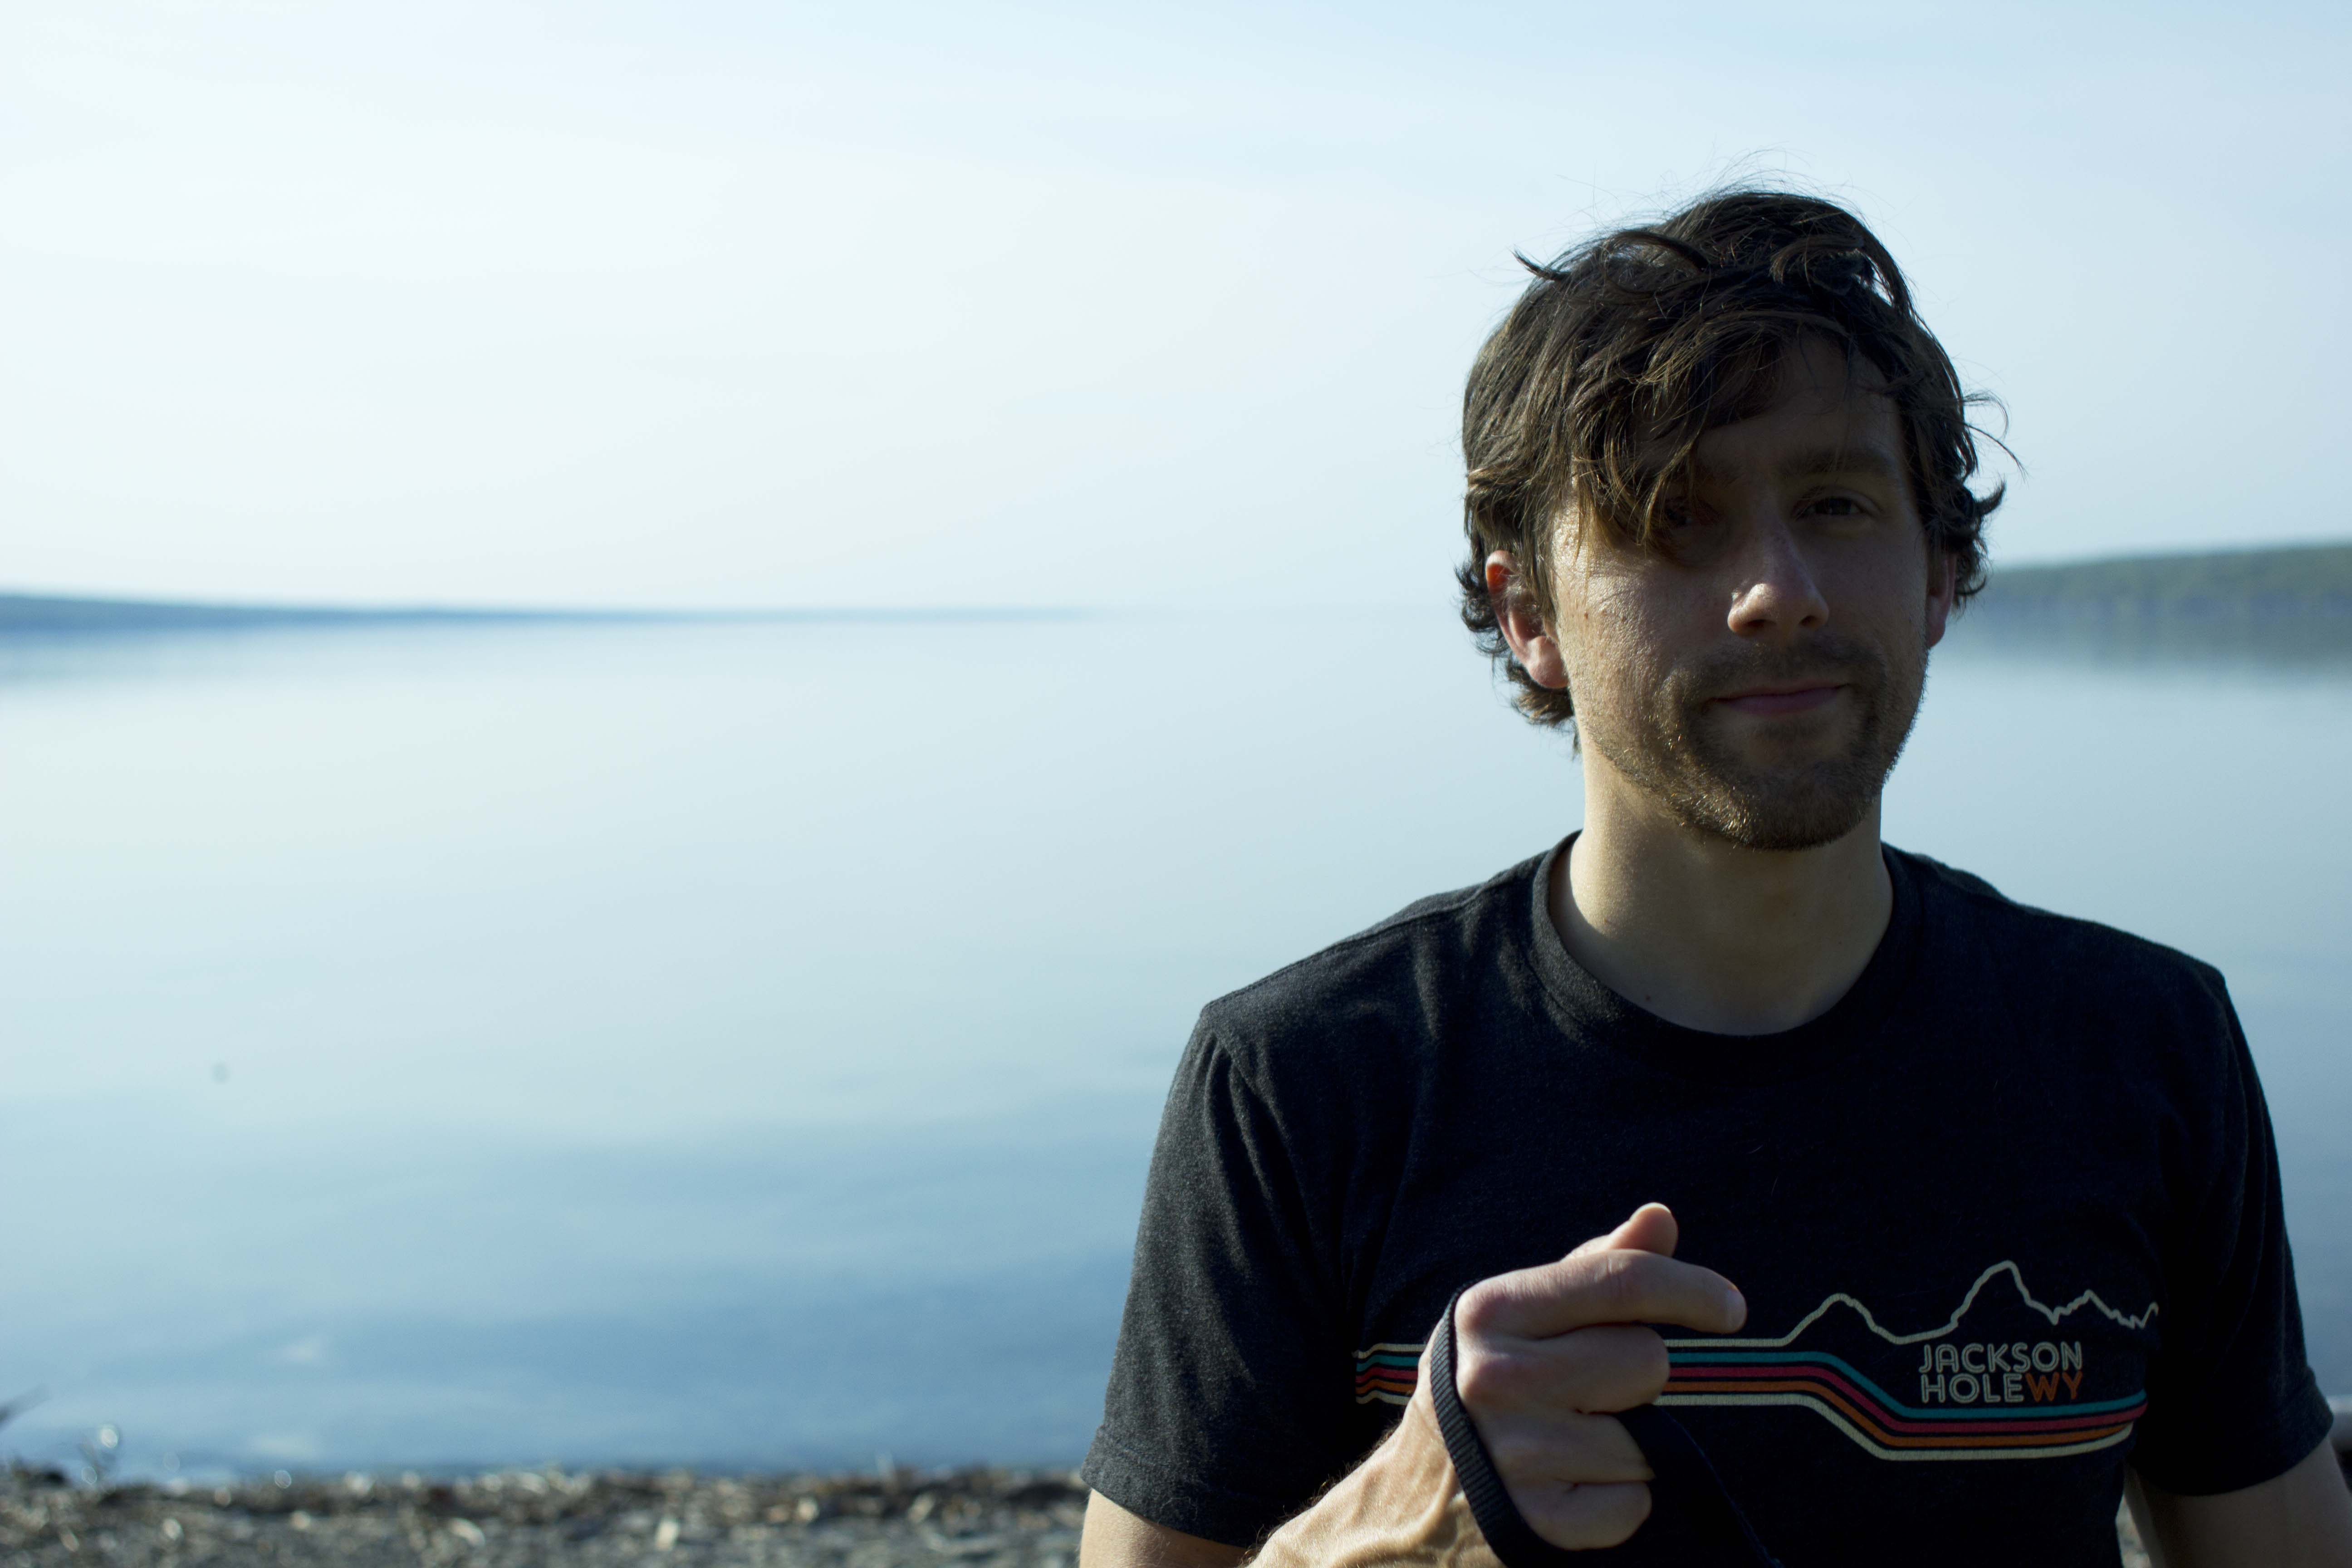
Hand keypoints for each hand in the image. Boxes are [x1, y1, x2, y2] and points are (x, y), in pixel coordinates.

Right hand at [1446, 1204, 1745, 1548]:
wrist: (1414, 1502)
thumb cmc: (1486, 1388)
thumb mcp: (1519, 1319)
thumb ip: (1593, 1269)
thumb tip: (1660, 1218)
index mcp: (1492, 1311)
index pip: (1621, 1280)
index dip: (1690, 1289)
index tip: (1731, 1309)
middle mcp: (1496, 1377)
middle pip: (1645, 1360)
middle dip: (1636, 1378)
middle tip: (1589, 1392)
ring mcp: (1514, 1454)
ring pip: (1645, 1441)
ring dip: (1629, 1447)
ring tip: (1572, 1443)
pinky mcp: (1536, 1524)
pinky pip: (1631, 1506)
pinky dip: (1616, 1503)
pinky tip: (1571, 1489)